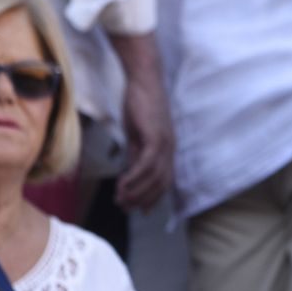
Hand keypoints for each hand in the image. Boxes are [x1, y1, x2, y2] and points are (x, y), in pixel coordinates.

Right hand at [109, 33, 174, 211]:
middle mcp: (170, 149)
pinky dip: (135, 178)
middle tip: (125, 208)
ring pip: (153, 178)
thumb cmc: (139, 103)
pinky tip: (122, 185)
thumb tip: (131, 172)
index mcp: (168, 149)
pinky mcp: (155, 137)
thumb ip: (136, 153)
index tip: (141, 210)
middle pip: (160, 184)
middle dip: (143, 199)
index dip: (153, 197)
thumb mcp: (137, 133)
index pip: (164, 180)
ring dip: (136, 192)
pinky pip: (147, 165)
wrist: (143, 80)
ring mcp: (165, 144)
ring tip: (120, 199)